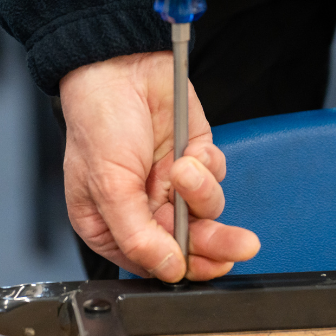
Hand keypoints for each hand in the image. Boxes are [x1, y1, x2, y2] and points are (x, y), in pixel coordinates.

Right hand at [61, 52, 259, 281]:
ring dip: (203, 193)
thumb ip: (137, 236)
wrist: (120, 66)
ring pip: (207, 212)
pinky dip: (209, 166)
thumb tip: (168, 270)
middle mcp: (144, 208)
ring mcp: (171, 183)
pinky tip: (189, 151)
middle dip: (214, 244)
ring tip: (187, 168)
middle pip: (189, 245)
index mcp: (111, 224)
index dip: (182, 267)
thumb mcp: (107, 187)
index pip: (155, 263)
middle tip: (236, 246)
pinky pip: (217, 176)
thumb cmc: (98, 120)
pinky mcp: (195, 157)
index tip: (204, 264)